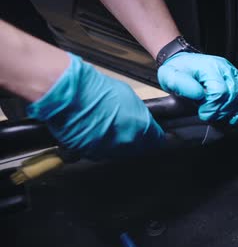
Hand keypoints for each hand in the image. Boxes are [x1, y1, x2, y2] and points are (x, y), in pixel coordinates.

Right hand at [27, 53, 164, 159]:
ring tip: (107, 126)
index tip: (157, 134)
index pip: (158, 140)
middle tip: (128, 127)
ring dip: (117, 143)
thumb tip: (143, 119)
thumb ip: (140, 114)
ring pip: (118, 152)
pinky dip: (98, 145)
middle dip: (137, 140)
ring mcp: (108, 151)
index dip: (157, 136)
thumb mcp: (129, 97)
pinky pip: (98, 153)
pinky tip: (93, 132)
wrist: (70, 95)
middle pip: (138, 148)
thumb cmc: (98, 91)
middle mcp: (127, 144)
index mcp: (141, 130)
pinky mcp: (89, 154)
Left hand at [157, 52, 237, 127]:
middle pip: (233, 96)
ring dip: (236, 112)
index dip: (213, 107)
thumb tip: (200, 95)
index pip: (220, 92)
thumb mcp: (171, 77)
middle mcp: (224, 68)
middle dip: (223, 112)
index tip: (203, 113)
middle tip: (212, 118)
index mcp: (209, 68)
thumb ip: (183, 86)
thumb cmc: (178, 71)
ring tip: (225, 120)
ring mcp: (233, 73)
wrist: (183, 62)